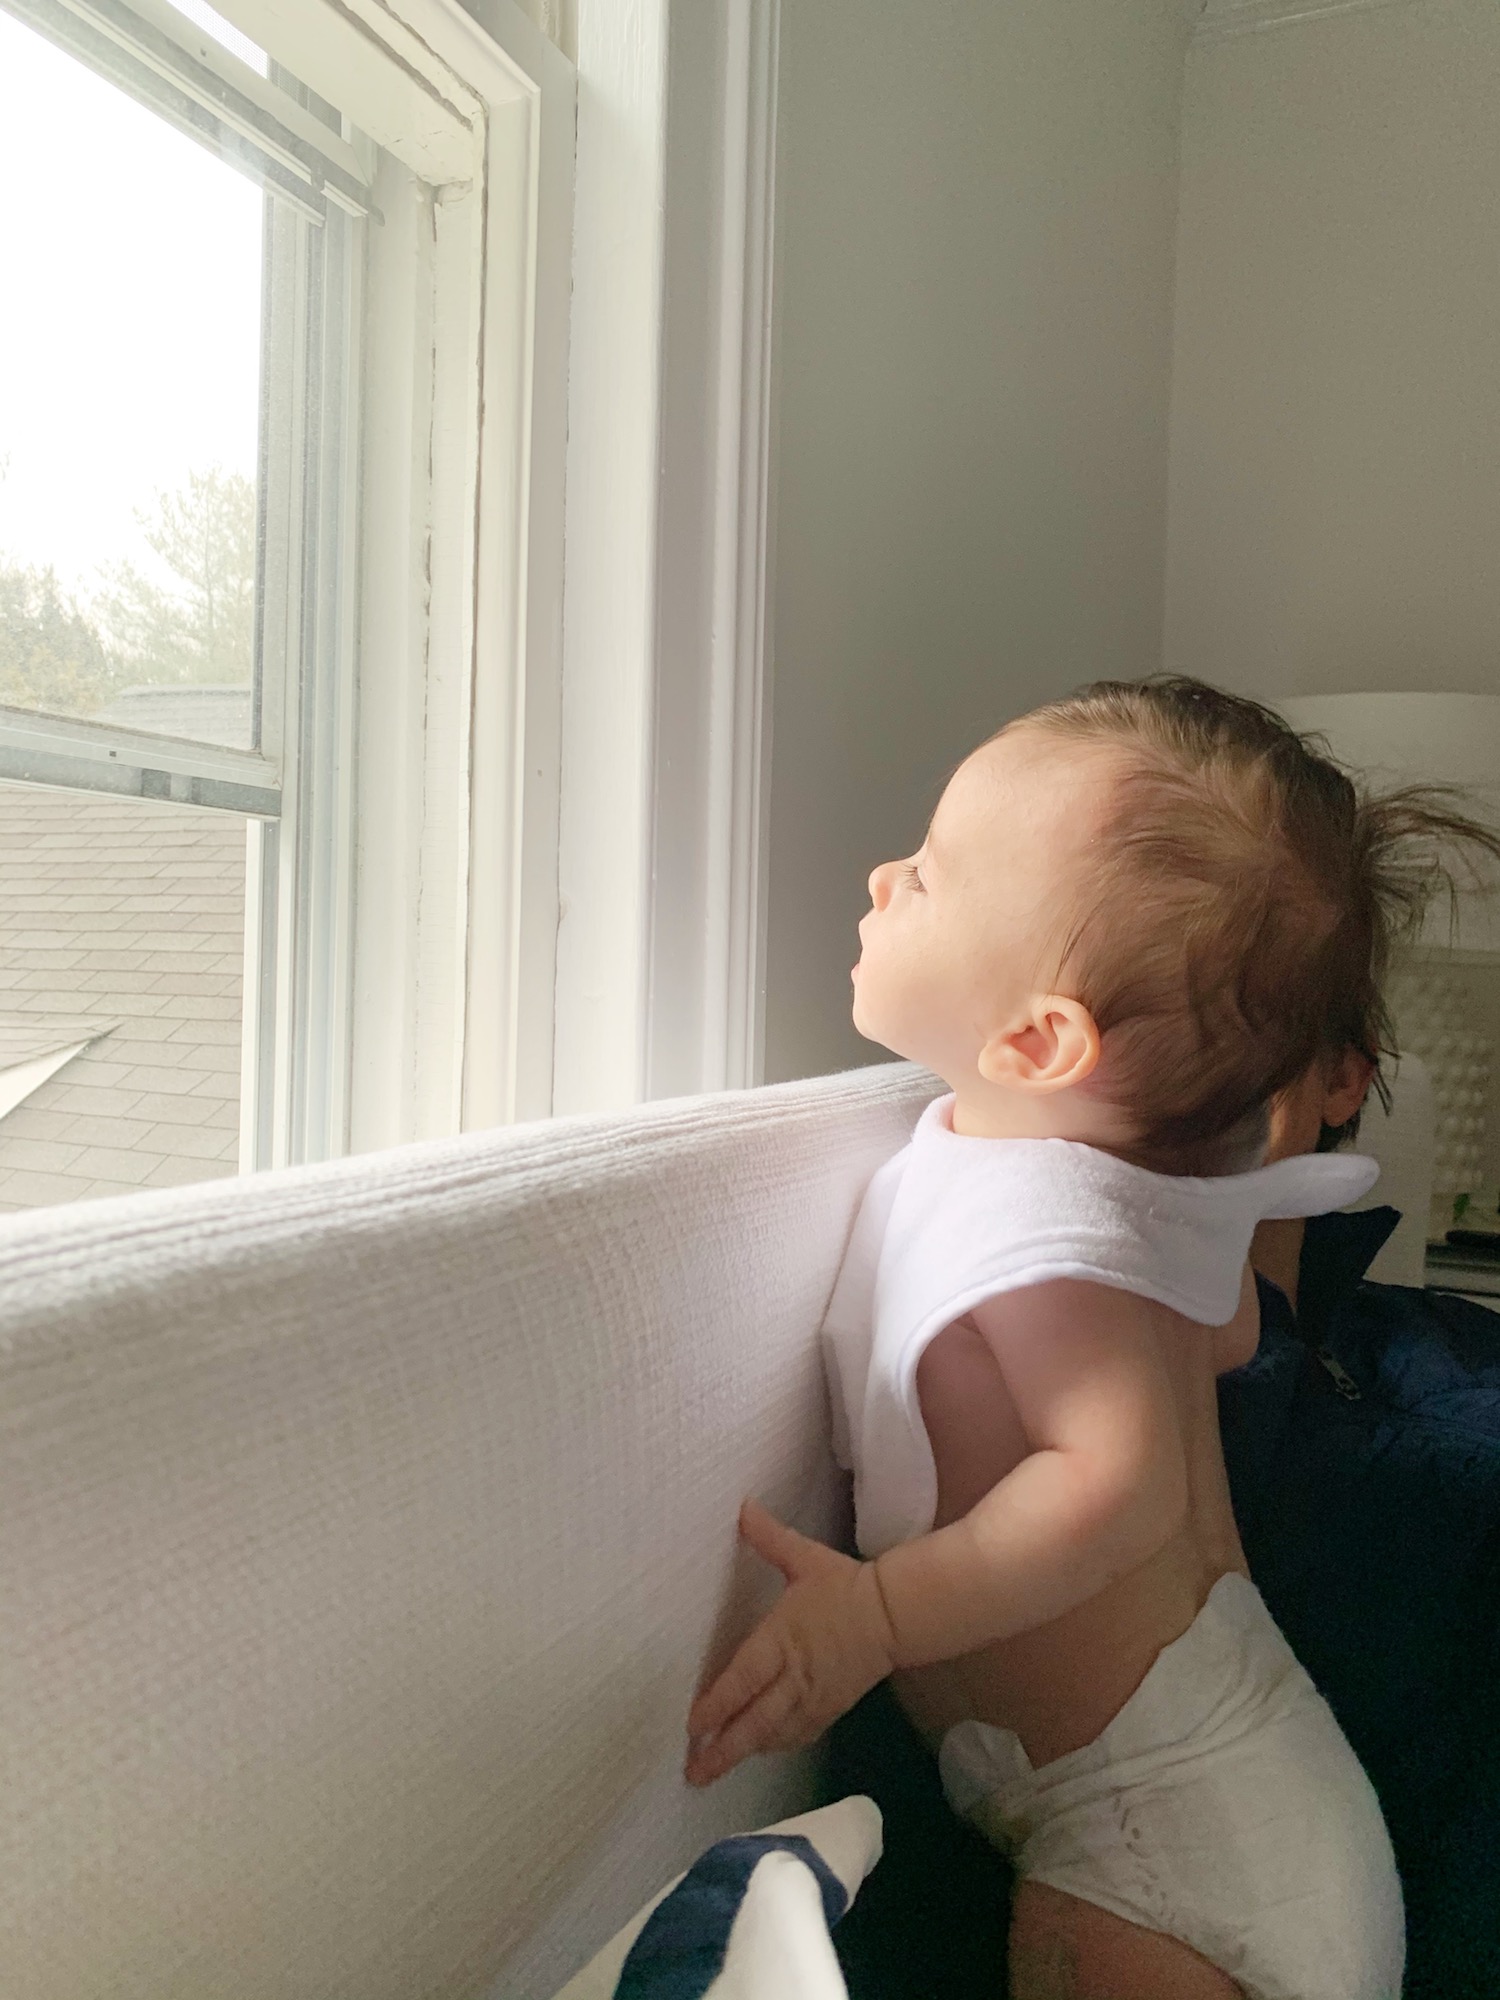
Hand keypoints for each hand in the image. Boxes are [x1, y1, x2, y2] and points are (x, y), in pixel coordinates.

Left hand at [684, 1499, 895, 1786]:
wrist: (895, 1615)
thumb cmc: (844, 1585)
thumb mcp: (805, 1558)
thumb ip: (769, 1537)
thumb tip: (741, 1507)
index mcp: (782, 1641)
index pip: (742, 1679)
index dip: (715, 1705)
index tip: (690, 1724)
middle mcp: (793, 1677)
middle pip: (754, 1722)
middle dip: (722, 1750)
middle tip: (693, 1773)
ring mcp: (814, 1698)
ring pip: (774, 1735)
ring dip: (744, 1754)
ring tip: (714, 1769)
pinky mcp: (831, 1708)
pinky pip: (798, 1735)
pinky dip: (776, 1746)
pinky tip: (760, 1752)